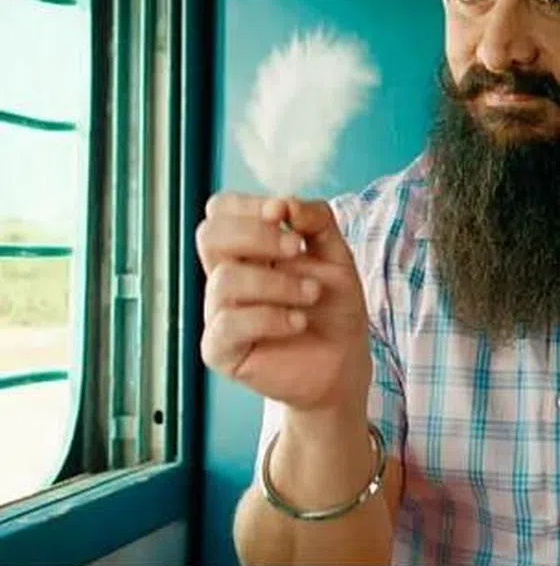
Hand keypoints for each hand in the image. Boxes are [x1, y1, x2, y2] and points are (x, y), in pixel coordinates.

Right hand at [196, 192, 371, 432]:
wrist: (344, 361)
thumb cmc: (334, 307)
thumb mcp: (336, 255)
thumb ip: (317, 221)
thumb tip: (284, 204)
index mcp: (248, 249)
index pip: (221, 210)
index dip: (249, 206)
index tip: (283, 214)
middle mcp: (227, 276)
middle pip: (209, 235)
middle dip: (256, 235)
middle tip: (296, 249)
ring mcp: (220, 313)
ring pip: (225, 279)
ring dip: (279, 283)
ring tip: (312, 295)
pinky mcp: (221, 349)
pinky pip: (229, 324)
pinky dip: (271, 318)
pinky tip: (298, 322)